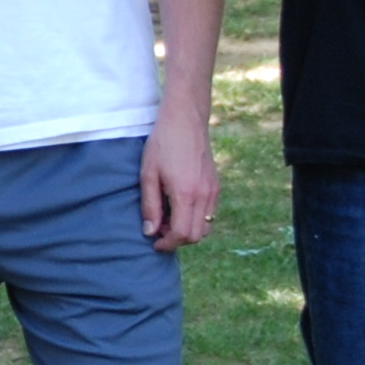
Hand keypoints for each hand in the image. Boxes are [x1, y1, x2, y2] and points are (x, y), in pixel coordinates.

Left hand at [139, 111, 218, 251]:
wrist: (186, 120)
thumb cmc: (163, 144)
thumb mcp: (148, 175)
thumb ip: (150, 206)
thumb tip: (150, 232)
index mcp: (186, 194)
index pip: (182, 234)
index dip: (167, 244)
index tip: (154, 242)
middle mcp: (205, 195)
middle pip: (196, 236)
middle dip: (177, 239)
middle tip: (158, 228)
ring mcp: (214, 190)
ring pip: (206, 227)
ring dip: (187, 230)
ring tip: (168, 217)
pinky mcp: (216, 185)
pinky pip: (210, 214)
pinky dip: (196, 219)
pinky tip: (179, 206)